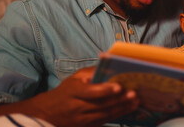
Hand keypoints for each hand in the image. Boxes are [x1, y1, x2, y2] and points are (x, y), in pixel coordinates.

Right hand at [0, 66, 138, 126]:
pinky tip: (128, 110)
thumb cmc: (65, 92)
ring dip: (122, 109)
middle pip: (101, 105)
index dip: (104, 90)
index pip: (90, 92)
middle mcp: (77, 107)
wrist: (48, 114)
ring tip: (135, 102)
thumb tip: (107, 63)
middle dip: (119, 100)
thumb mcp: (74, 79)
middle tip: (134, 94)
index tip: (118, 86)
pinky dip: (118, 116)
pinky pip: (104, 121)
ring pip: (105, 115)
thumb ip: (90, 72)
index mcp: (72, 92)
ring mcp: (82, 120)